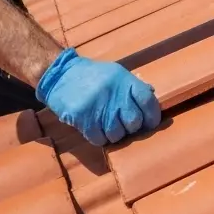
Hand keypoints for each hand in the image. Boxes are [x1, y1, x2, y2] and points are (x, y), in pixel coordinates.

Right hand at [35, 48, 161, 145]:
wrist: (60, 75)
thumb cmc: (91, 76)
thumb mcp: (115, 73)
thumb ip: (132, 86)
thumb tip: (152, 97)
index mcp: (124, 80)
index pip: (148, 100)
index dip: (152, 115)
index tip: (149, 123)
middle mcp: (114, 93)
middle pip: (134, 122)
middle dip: (130, 127)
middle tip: (123, 123)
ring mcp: (99, 107)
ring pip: (117, 135)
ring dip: (114, 134)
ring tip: (106, 123)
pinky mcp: (84, 120)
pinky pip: (100, 140)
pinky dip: (99, 137)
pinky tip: (94, 126)